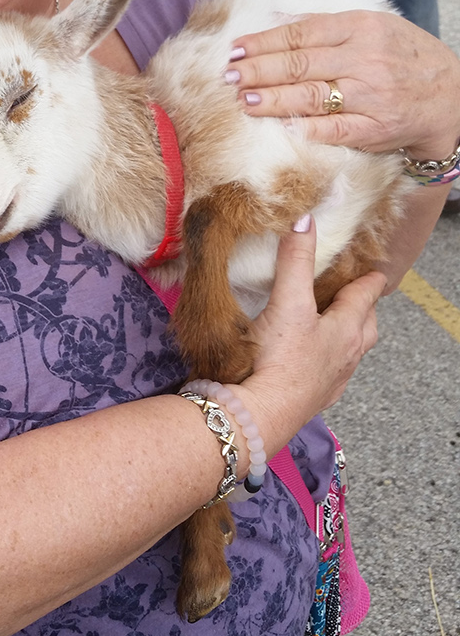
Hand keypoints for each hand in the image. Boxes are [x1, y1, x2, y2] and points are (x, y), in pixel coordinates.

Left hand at [228, 9, 459, 160]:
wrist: (451, 95)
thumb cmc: (404, 58)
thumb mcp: (375, 26)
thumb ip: (327, 25)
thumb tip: (276, 19)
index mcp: (362, 27)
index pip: (302, 33)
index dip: (264, 42)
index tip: (236, 49)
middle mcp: (366, 59)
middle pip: (300, 64)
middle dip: (258, 70)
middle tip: (228, 77)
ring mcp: (371, 95)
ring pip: (312, 96)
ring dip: (273, 99)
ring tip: (244, 100)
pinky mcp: (377, 128)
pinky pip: (335, 129)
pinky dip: (307, 129)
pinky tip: (281, 128)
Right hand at [229, 219, 385, 451]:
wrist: (260, 415)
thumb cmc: (278, 360)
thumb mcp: (287, 303)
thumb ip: (295, 261)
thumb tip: (305, 220)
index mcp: (345, 330)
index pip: (365, 297)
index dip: (370, 280)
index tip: (375, 270)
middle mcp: (345, 356)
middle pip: (366, 328)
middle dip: (364, 310)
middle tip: (357, 295)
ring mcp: (331, 381)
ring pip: (350, 353)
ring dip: (347, 337)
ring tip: (334, 326)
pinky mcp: (313, 399)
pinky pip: (331, 376)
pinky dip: (327, 362)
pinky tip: (312, 362)